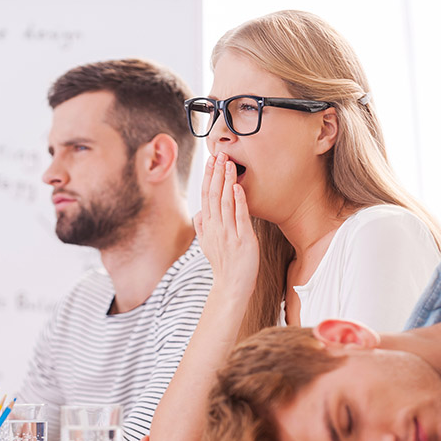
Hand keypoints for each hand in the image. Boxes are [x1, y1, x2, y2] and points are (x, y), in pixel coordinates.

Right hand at [194, 152, 258, 297]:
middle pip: (213, 195)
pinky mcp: (243, 239)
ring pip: (225, 202)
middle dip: (216, 173)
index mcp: (208, 227)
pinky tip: (238, 187)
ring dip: (227, 181)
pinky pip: (240, 217)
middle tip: (220, 154)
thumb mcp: (207, 246)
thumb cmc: (223, 266)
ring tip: (229, 164)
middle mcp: (216, 228)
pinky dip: (239, 201)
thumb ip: (202, 228)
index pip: (206, 196)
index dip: (208, 177)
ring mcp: (228, 233)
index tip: (211, 161)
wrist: (231, 286)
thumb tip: (198, 214)